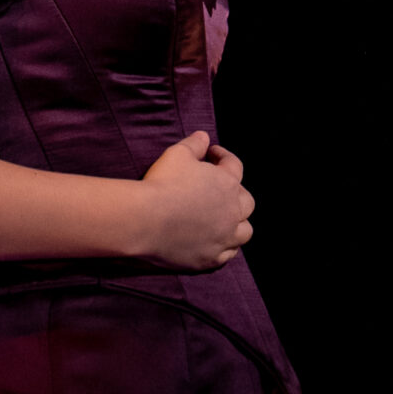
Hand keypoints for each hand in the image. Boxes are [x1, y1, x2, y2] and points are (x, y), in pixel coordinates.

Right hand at [136, 131, 254, 269]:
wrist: (146, 220)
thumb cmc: (161, 183)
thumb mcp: (177, 154)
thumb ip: (194, 144)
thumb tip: (204, 135)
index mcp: (227, 183)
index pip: (234, 165)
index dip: (223, 157)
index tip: (212, 153)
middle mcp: (232, 211)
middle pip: (247, 202)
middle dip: (235, 194)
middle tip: (219, 191)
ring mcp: (224, 238)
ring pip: (244, 232)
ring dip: (236, 224)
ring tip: (223, 221)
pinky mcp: (212, 258)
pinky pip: (227, 255)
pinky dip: (224, 247)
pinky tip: (213, 242)